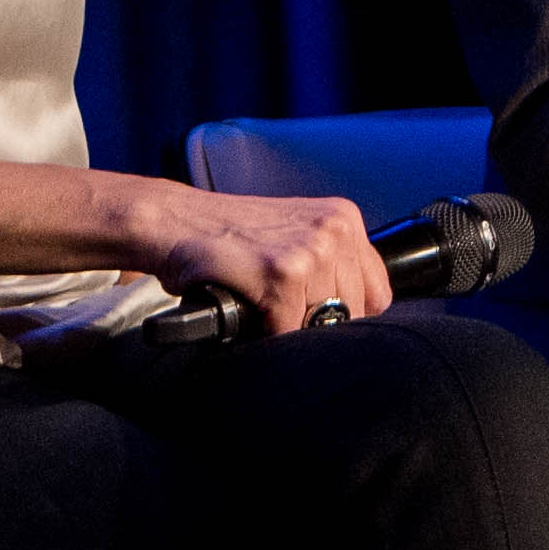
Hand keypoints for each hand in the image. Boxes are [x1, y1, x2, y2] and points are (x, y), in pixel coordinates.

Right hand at [136, 186, 399, 335]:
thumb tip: (358, 315)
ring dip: (287, 325)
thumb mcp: (295, 235)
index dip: (344, 312)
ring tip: (258, 299)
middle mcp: (333, 230)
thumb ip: (332, 265)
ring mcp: (310, 250)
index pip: (377, 294)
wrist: (171, 222)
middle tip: (276, 304)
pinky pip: (289, 331)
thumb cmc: (228, 236)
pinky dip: (264, 331)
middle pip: (352, 314)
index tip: (314, 313)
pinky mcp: (281, 273)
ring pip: (320, 325)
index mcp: (343, 219)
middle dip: (314, 322)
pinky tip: (244, 304)